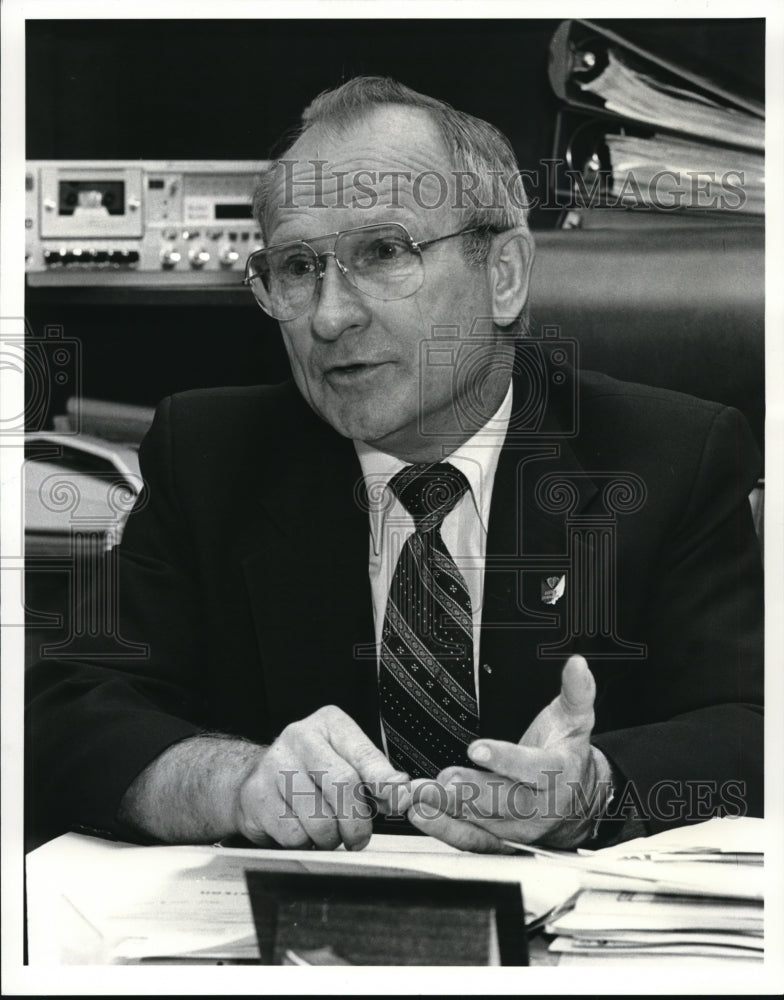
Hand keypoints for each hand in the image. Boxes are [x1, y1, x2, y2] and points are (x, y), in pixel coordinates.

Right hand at [236, 705, 409, 850]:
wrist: (256, 778)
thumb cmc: (312, 770)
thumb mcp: (347, 761)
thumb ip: (375, 778)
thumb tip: (403, 794)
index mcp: (330, 724)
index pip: (363, 754)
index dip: (384, 781)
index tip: (400, 800)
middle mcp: (300, 737)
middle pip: (342, 784)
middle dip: (357, 821)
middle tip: (359, 837)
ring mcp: (274, 766)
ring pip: (319, 818)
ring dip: (330, 837)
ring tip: (327, 831)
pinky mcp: (257, 797)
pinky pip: (294, 835)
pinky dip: (306, 843)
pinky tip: (302, 830)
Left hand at [407, 655, 612, 851]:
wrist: (578, 799)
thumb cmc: (567, 755)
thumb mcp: (575, 720)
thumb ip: (576, 691)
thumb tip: (577, 664)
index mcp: (558, 773)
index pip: (533, 769)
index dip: (505, 760)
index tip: (476, 748)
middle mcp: (539, 807)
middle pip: (504, 801)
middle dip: (470, 790)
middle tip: (443, 778)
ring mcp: (518, 828)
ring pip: (482, 822)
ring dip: (448, 810)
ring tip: (421, 796)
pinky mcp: (500, 840)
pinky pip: (472, 840)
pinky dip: (445, 830)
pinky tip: (422, 815)